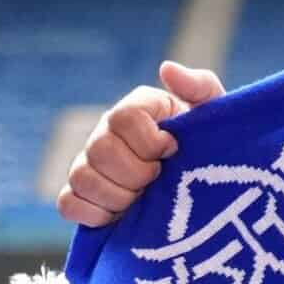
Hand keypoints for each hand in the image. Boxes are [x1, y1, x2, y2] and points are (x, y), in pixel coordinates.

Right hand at [56, 60, 224, 227]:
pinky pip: (68, 204)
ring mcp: (89, 163)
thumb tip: (166, 68)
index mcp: (136, 108)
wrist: (200, 186)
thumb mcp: (215, 113)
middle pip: (100, 150)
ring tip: (142, 198)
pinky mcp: (80, 194)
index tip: (172, 150)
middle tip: (158, 178)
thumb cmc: (210, 143)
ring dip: (118, 195)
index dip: (148, 140)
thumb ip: (198, 86)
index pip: (123, 117)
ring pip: (81, 178)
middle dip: (136, 172)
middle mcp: (106, 132)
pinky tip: (120, 215)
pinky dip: (94, 213)